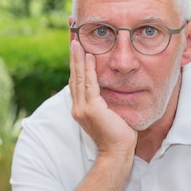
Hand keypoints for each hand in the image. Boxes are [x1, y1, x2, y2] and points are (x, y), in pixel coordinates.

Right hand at [69, 40, 136, 157]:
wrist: (117, 153)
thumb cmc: (118, 136)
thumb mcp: (111, 113)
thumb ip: (107, 100)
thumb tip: (114, 86)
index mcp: (80, 107)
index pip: (76, 80)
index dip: (75, 63)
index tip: (76, 46)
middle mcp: (77, 107)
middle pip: (73, 75)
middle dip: (73, 55)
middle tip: (72, 36)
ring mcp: (82, 108)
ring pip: (79, 77)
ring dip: (78, 58)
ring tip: (77, 41)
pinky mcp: (91, 109)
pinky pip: (90, 83)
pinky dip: (89, 68)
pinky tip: (90, 55)